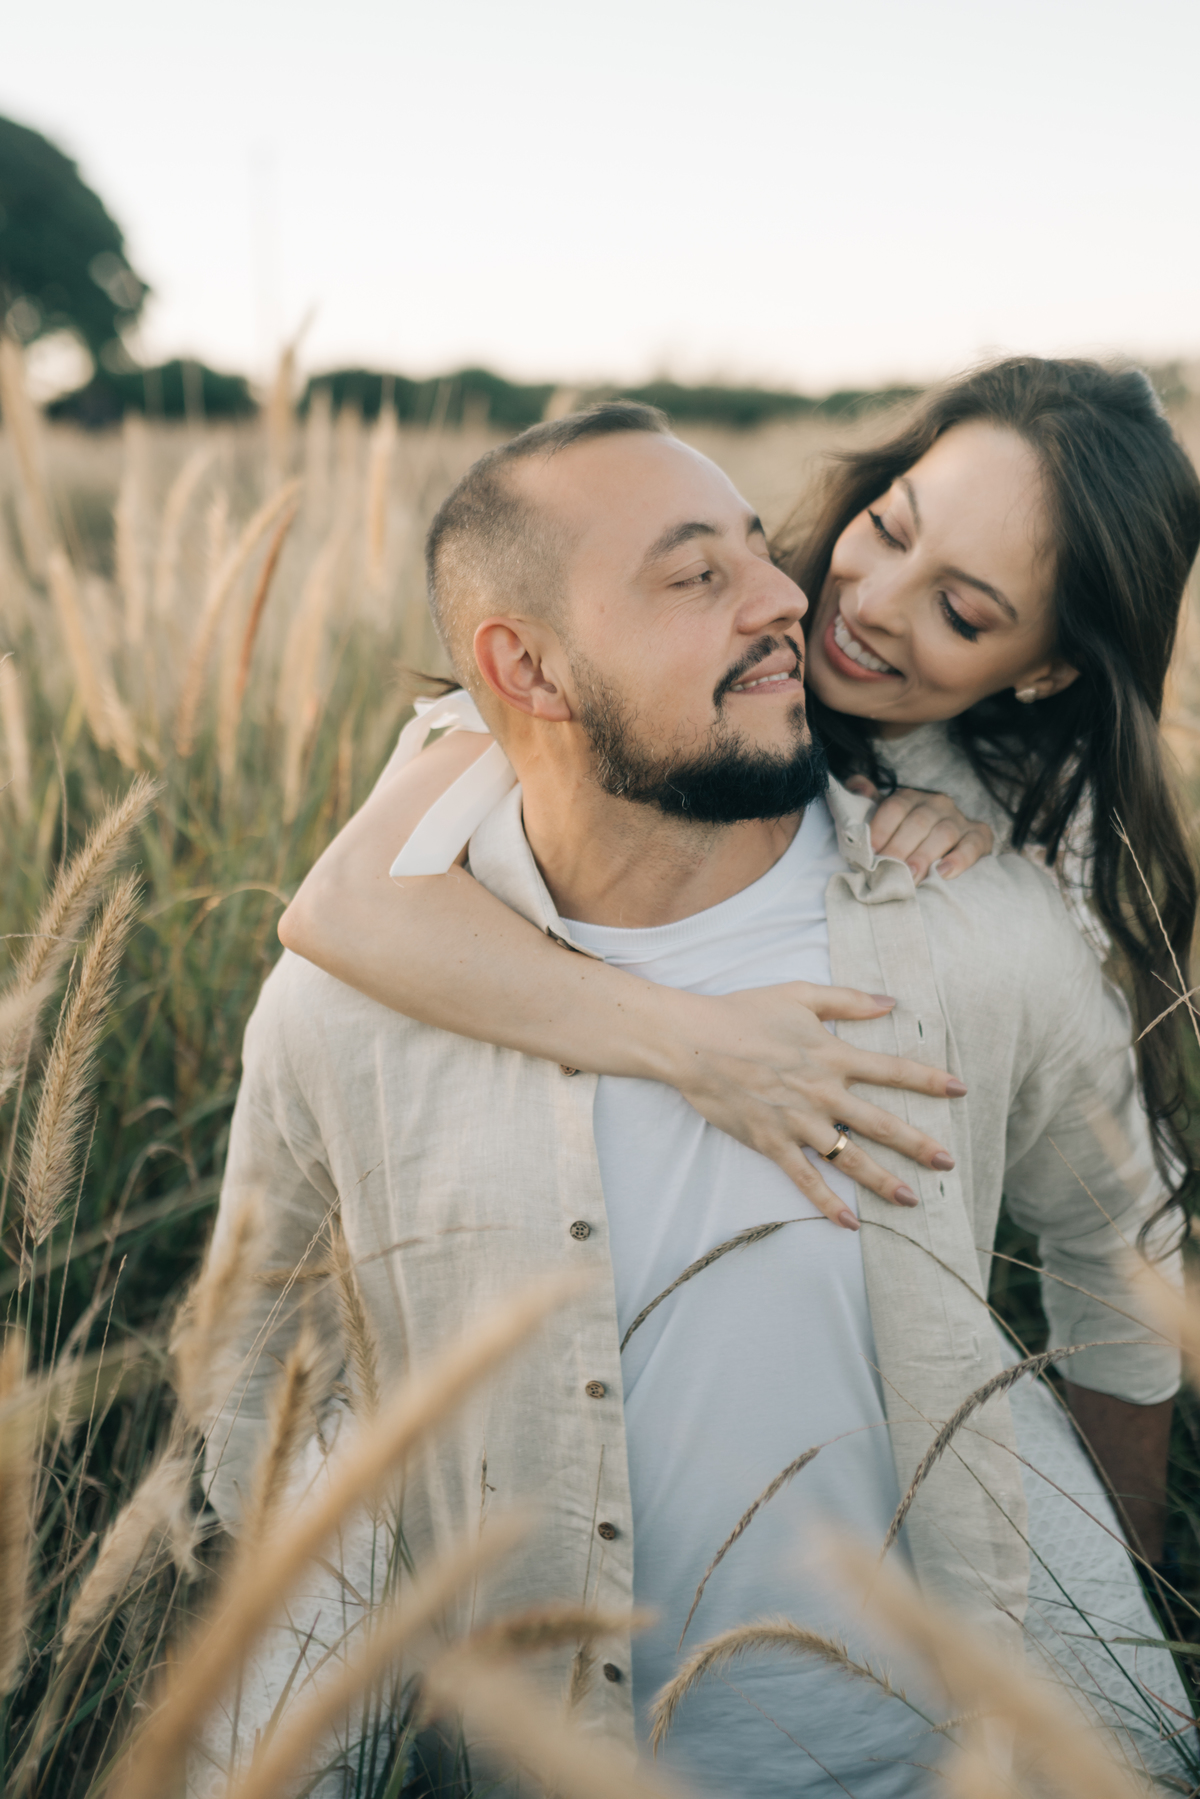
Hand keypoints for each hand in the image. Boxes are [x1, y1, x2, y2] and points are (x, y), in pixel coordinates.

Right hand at [663, 982, 965, 1228]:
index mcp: (832, 1055)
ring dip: (882, 1180)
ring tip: (911, 1200)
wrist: (694, 1042)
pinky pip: (805, 1179)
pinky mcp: (772, 1143)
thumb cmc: (744, 1013)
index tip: (960, 1089)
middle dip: (918, 1144)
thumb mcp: (800, 995)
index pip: (891, 1070)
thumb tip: (891, 1001)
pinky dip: (827, 1202)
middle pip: (880, 1123)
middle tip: (947, 1163)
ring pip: (849, 1157)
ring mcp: (798, 1121)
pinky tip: (849, 1223)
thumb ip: (848, 1000)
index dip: (928, 1080)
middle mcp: (822, 1092)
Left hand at [844, 779, 993, 881]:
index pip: (895, 807)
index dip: (881, 828)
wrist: (950, 846)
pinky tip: (944, 873)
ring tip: (911, 877)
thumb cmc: (909, 836)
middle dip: (900, 847)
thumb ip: (870, 803)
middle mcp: (937, 804)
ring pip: (943, 833)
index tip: (870, 851)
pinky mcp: (979, 837)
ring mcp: (959, 819)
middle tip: (887, 871)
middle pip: (918, 822)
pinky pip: (972, 845)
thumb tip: (855, 784)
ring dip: (924, 856)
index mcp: (911, 798)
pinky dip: (959, 859)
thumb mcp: (887, 819)